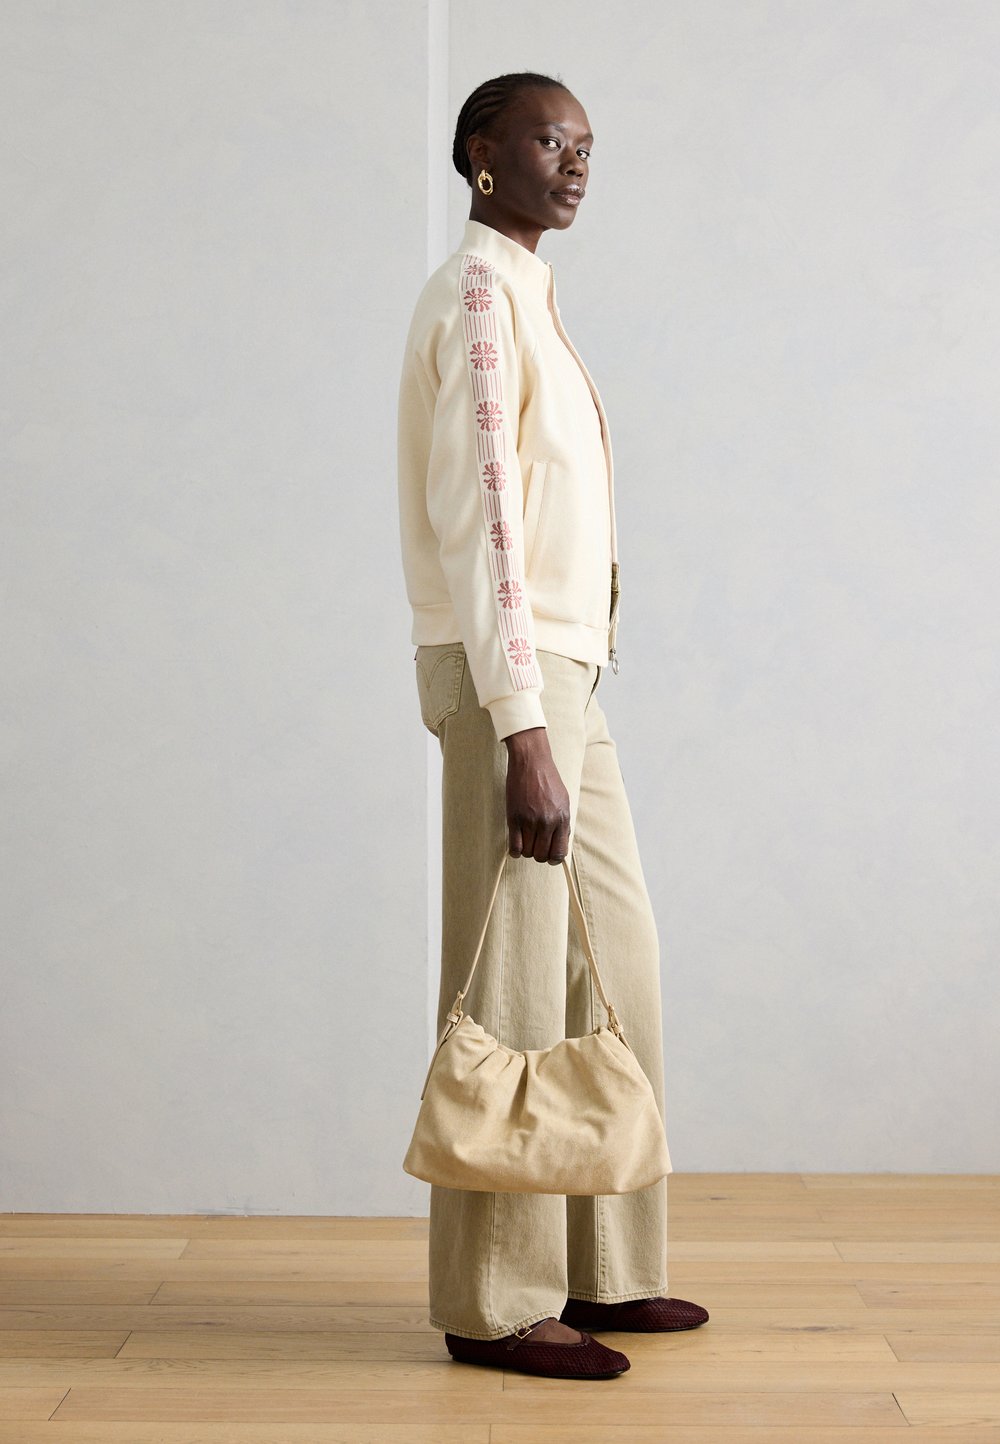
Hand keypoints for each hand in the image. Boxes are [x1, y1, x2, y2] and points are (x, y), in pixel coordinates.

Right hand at [503, 727, 570, 863]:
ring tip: (526, 841)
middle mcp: (547, 822)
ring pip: (528, 852)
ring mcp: (530, 821)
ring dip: (527, 851)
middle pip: (542, 855)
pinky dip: (515, 851)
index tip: (549, 856)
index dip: (554, 859)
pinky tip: (516, 846)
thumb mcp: (563, 800)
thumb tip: (561, 841)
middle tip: (535, 846)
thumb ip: (563, 822)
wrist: (531, 762)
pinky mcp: (514, 818)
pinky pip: (515, 846)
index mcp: (562, 818)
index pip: (560, 852)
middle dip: (539, 855)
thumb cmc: (548, 779)